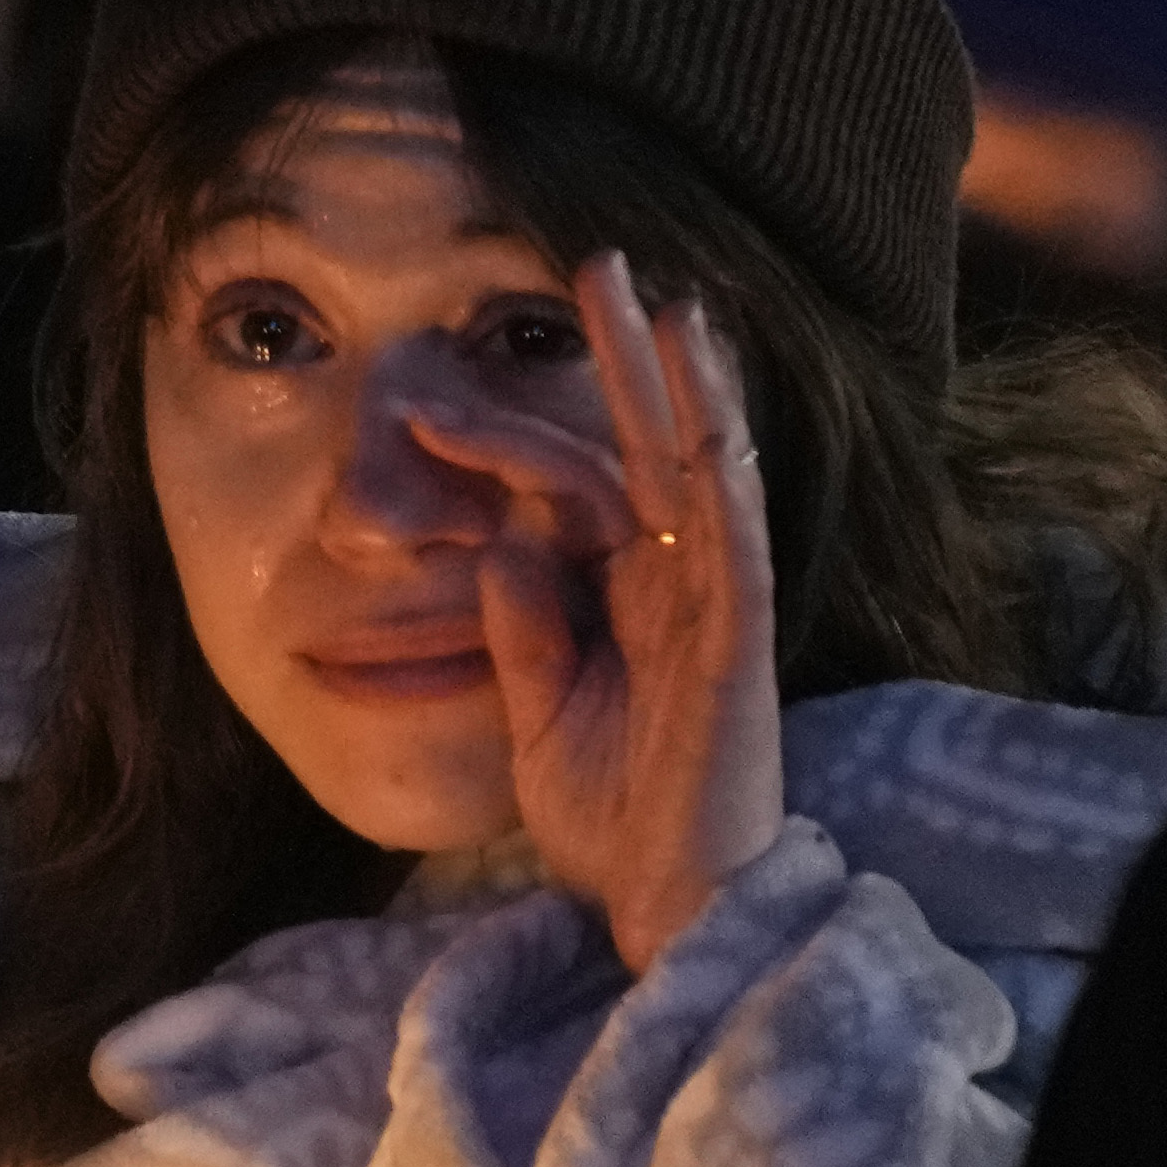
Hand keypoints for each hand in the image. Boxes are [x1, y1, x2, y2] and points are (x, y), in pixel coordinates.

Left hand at [420, 253, 789, 981]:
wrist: (659, 906)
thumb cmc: (611, 820)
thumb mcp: (537, 713)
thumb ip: (523, 630)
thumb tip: (500, 543)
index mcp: (627, 595)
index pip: (576, 484)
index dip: (507, 436)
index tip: (427, 397)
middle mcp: (678, 583)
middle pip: (654, 446)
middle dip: (630, 356)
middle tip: (598, 260)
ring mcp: (715, 607)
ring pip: (708, 471)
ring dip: (691, 385)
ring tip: (669, 300)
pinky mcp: (738, 643)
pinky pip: (737, 543)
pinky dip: (728, 474)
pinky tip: (715, 413)